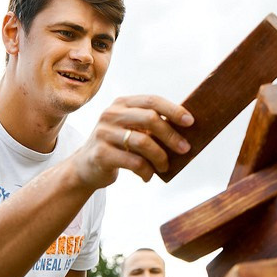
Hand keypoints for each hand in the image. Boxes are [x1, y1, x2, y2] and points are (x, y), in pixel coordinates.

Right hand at [74, 95, 192, 187]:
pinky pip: (134, 162)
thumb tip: (187, 130)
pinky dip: (146, 171)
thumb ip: (151, 126)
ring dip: (160, 157)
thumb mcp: (131, 130)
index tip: (190, 122)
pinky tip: (148, 176)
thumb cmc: (118, 147)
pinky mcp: (101, 154)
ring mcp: (104, 133)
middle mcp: (111, 114)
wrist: (86, 167)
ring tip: (165, 167)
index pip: (152, 100)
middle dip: (171, 135)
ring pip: (143, 142)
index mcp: (122, 104)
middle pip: (150, 118)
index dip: (173, 110)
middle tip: (185, 149)